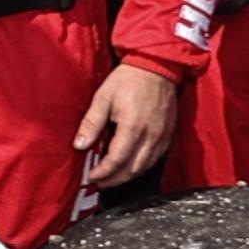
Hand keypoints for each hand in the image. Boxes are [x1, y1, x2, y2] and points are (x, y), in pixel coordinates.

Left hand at [73, 62, 179, 190]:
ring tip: (112, 178)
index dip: (103, 172)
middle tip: (100, 182)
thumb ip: (91, 124)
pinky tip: (130, 166)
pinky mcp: (168, 134)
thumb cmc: (129, 79)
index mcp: (133, 127)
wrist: (156, 66)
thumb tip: (80, 145)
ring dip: (128, 176)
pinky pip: (156, 159)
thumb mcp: (103, 98)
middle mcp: (151, 135)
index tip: (92, 176)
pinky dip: (141, 167)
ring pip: (145, 167)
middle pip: (132, 170)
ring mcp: (162, 136)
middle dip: (114, 180)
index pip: (117, 161)